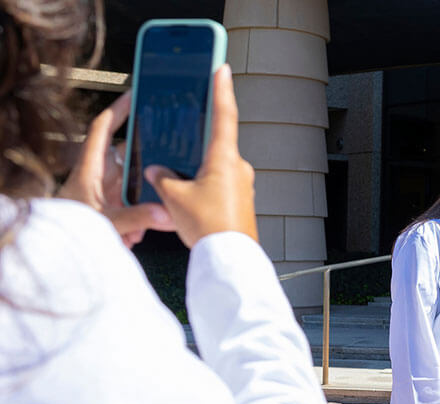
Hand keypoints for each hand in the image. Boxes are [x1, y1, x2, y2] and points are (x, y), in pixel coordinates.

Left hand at [58, 91, 174, 247]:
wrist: (51, 253)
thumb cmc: (67, 230)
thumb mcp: (105, 223)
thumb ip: (137, 218)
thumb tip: (166, 213)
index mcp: (90, 168)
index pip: (103, 129)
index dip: (119, 109)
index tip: (136, 95)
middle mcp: (97, 176)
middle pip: (129, 157)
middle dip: (146, 172)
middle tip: (165, 172)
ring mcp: (104, 192)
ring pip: (133, 186)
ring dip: (142, 205)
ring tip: (139, 226)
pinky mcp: (109, 208)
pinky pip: (132, 206)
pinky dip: (137, 220)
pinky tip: (133, 237)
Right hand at [147, 65, 257, 247]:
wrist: (230, 260)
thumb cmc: (209, 227)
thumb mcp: (174, 197)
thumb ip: (162, 178)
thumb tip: (158, 171)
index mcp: (225, 158)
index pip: (224, 114)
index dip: (221, 89)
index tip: (221, 68)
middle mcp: (239, 167)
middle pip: (216, 144)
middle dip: (197, 142)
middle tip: (183, 133)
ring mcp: (243, 185)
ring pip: (216, 168)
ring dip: (198, 169)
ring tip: (178, 181)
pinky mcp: (242, 202)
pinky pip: (220, 185)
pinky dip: (204, 186)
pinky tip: (189, 198)